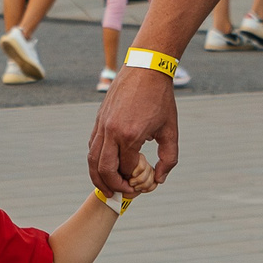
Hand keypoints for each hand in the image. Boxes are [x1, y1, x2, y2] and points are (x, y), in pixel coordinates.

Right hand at [87, 65, 176, 194]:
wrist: (145, 69)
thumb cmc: (161, 99)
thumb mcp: (171, 130)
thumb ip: (168, 158)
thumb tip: (159, 179)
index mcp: (131, 136)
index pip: (126, 170)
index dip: (134, 182)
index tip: (142, 185)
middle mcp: (112, 132)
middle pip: (104, 170)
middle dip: (113, 186)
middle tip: (122, 193)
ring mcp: (102, 126)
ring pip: (92, 160)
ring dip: (98, 178)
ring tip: (107, 188)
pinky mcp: (98, 120)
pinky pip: (92, 146)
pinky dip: (95, 161)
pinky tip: (104, 167)